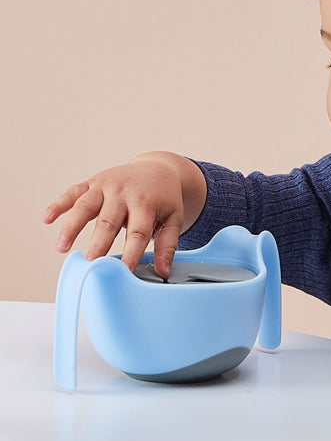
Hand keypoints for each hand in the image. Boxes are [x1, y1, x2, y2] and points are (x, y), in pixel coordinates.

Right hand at [42, 153, 202, 277]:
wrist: (157, 168)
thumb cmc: (164, 197)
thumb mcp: (173, 218)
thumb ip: (167, 245)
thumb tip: (163, 272)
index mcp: (146, 204)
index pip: (138, 231)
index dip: (131, 251)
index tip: (124, 270)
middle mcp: (124, 193)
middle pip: (109, 221)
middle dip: (99, 243)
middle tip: (91, 264)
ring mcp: (106, 186)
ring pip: (85, 206)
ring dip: (72, 227)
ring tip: (62, 248)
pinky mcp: (92, 182)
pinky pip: (73, 192)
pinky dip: (58, 204)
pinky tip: (46, 219)